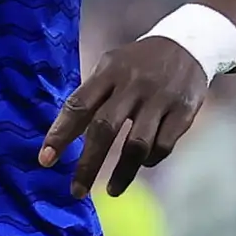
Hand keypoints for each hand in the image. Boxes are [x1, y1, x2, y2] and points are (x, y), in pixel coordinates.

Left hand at [41, 33, 212, 201]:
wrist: (190, 43)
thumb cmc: (138, 63)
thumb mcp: (111, 66)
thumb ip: (91, 96)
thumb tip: (62, 136)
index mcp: (109, 71)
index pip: (78, 105)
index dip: (60, 134)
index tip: (45, 160)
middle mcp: (133, 84)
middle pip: (105, 129)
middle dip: (88, 164)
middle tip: (76, 192)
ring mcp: (160, 98)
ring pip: (138, 145)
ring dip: (123, 173)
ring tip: (111, 190)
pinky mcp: (184, 110)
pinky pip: (164, 145)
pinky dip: (150, 160)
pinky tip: (142, 165)